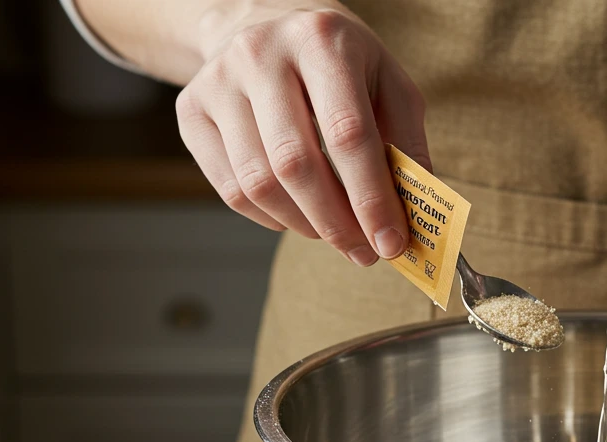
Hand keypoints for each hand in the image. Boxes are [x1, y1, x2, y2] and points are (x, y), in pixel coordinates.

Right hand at [175, 2, 427, 264]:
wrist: (264, 22)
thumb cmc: (338, 62)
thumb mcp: (388, 83)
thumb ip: (407, 144)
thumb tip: (415, 213)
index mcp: (322, 40)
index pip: (348, 134)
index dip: (371, 198)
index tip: (391, 243)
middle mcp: (261, 54)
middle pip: (296, 164)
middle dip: (336, 223)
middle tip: (364, 252)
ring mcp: (218, 82)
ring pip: (259, 183)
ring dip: (304, 225)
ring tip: (334, 233)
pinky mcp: (191, 110)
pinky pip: (231, 189)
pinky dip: (270, 218)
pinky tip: (296, 215)